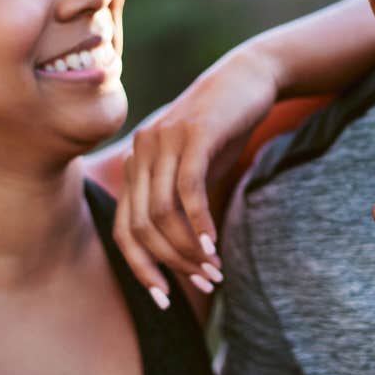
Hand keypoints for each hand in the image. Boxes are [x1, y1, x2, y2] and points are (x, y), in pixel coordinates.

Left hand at [99, 50, 281, 305]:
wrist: (250, 77)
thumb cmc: (224, 128)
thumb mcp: (197, 169)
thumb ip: (181, 205)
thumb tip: (182, 254)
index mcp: (136, 165)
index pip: (123, 230)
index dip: (141, 268)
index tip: (165, 298)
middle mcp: (141, 152)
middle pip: (140, 226)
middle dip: (170, 264)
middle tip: (204, 283)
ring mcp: (163, 140)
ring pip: (161, 212)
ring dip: (187, 249)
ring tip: (214, 269)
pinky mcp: (192, 134)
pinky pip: (187, 189)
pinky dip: (198, 223)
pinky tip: (213, 244)